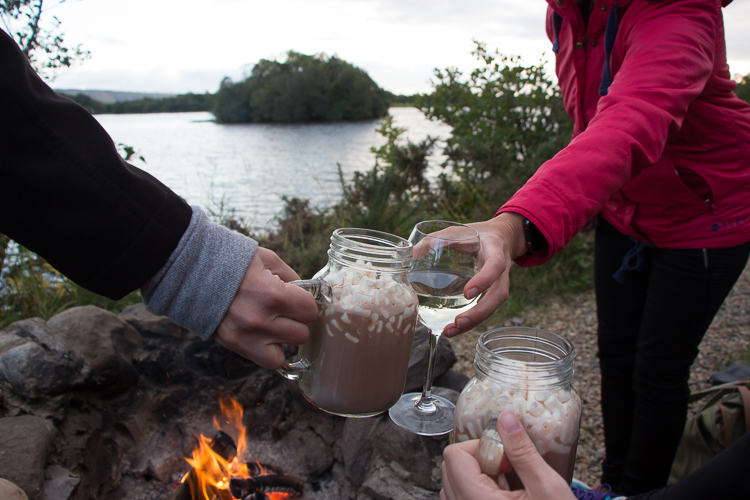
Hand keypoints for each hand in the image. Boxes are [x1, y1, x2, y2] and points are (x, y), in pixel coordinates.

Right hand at [212, 247, 317, 368]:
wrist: (193, 272)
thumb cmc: (233, 262)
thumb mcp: (267, 260)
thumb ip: (291, 278)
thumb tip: (306, 293)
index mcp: (273, 295)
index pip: (310, 310)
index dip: (304, 303)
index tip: (295, 298)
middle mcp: (262, 321)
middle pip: (302, 333)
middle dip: (295, 320)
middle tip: (282, 310)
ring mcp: (248, 337)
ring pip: (286, 352)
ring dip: (283, 338)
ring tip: (272, 323)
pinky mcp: (237, 346)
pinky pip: (269, 362)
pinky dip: (270, 351)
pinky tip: (264, 336)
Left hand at [440, 411, 575, 499]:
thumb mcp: (546, 488)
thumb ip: (522, 451)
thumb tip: (506, 420)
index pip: (454, 456)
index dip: (481, 447)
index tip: (505, 457)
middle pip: (451, 467)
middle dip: (479, 461)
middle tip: (509, 471)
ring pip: (454, 484)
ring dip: (478, 477)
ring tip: (508, 488)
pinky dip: (477, 493)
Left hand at [443, 212, 525, 336]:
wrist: (501, 237)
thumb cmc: (477, 234)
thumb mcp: (460, 231)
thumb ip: (439, 238)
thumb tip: (413, 252)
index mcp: (496, 252)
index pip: (495, 267)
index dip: (484, 280)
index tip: (467, 293)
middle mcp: (502, 271)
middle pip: (498, 296)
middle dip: (479, 313)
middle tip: (458, 323)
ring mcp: (499, 284)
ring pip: (493, 307)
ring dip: (473, 321)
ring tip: (450, 331)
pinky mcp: (492, 293)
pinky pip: (485, 308)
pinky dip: (471, 320)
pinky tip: (452, 327)